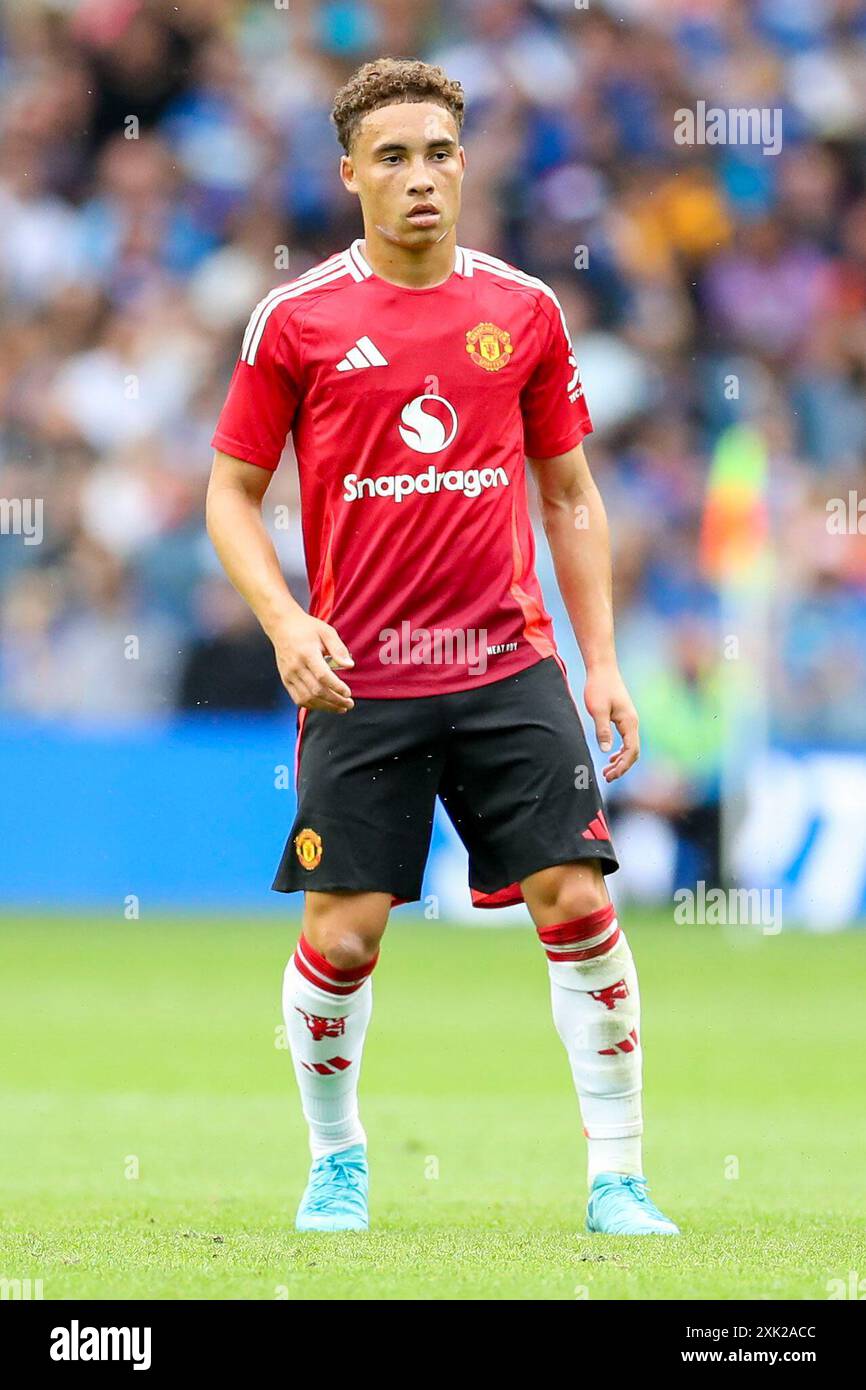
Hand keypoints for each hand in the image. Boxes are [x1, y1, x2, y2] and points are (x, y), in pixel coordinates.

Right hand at [271, 613, 354, 712]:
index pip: (322, 676)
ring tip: (340, 708)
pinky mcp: (285, 680)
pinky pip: (298, 699)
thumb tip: (350, 666)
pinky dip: (312, 705)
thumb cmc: (307, 628)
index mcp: (307, 653)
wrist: (282, 626)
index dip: (336, 687)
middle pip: (316, 690)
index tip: (348, 693)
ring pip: (307, 698)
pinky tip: (325, 705)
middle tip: (349, 704)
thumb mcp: (326, 632)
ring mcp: (288, 675)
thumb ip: (338, 649)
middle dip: (335, 701)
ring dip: (325, 706)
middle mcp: (296, 667)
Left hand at [584, 662, 639, 781]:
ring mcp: (630, 720)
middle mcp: (633, 723)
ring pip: (630, 747)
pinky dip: (620, 751)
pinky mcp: (624, 718)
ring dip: (621, 761)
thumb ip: (602, 730)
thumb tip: (605, 750)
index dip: (622, 766)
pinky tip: (610, 756)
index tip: (611, 775)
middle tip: (607, 778)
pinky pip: (626, 740)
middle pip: (633, 752)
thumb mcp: (597, 710)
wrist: (602, 669)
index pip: (631, 751)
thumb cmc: (599, 687)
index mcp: (629, 722)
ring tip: (607, 772)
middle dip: (622, 767)